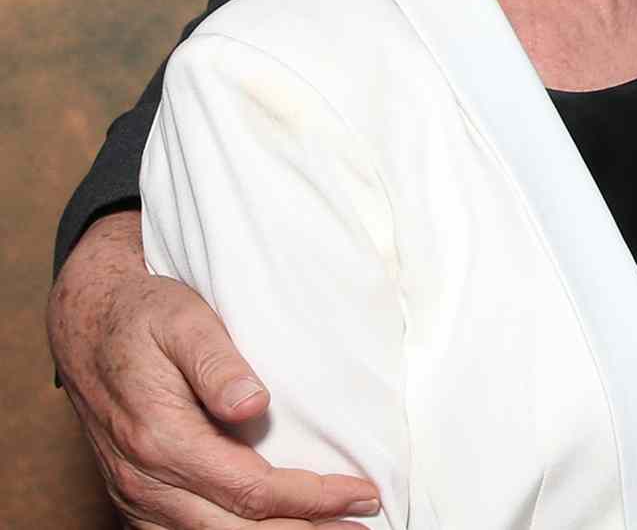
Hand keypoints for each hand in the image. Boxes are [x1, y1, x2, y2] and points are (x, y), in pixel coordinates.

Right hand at [48, 211, 379, 527]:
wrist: (86, 325)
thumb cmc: (143, 315)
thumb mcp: (184, 320)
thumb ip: (217, 363)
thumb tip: (254, 404)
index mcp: (162, 438)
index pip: (250, 489)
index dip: (310, 497)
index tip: (361, 491)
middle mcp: (144, 480)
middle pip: (235, 529)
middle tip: (362, 525)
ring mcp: (135, 495)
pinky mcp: (135, 498)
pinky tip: (271, 528)